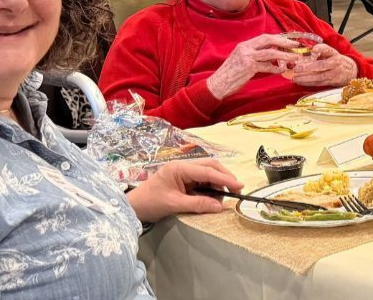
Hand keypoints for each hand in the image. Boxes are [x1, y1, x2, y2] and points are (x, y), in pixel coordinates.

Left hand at [126, 158, 243, 222]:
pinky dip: (210, 187)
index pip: (208, 171)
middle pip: (210, 166)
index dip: (225, 178)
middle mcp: (183, 166)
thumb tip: (220, 207)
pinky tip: (214, 196)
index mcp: (180, 168)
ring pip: (208, 172)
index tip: (239, 187)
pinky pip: (202, 180)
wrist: (133, 207)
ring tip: (223, 197)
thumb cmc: (150, 203)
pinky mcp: (183, 179)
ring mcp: (183, 172)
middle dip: (225, 177)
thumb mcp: (175, 204)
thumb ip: (198, 204)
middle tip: (236, 190)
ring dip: (218, 183)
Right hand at [205, 34, 299, 99]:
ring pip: (271, 53)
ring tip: (294, 58)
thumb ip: (255, 55)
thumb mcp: (241, 59)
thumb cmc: (231, 73)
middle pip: (269, 40)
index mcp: (244, 45)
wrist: (218, 84)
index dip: (278, 38)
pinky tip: (282, 71)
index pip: (265, 37)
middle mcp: (245, 48)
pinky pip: (267, 66)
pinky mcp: (248, 67)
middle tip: (296, 45)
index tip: (289, 41)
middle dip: (284, 42)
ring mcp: (247, 57)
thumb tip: (272, 55)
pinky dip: (276, 68)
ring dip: (284, 55)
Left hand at [289, 43, 358, 87]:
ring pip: (320, 77)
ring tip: (295, 78)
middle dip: (308, 67)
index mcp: (333, 53)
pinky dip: (309, 83)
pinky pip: (319, 83)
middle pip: (322, 65)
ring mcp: (334, 73)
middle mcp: (334, 63)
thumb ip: (318, 53)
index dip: (321, 49)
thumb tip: (300, 54)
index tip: (314, 49)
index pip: (327, 49)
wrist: (350, 71)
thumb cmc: (334, 60)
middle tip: (296, 68)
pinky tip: (300, 82)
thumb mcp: (330, 53)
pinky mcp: (332, 82)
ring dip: (306, 78)